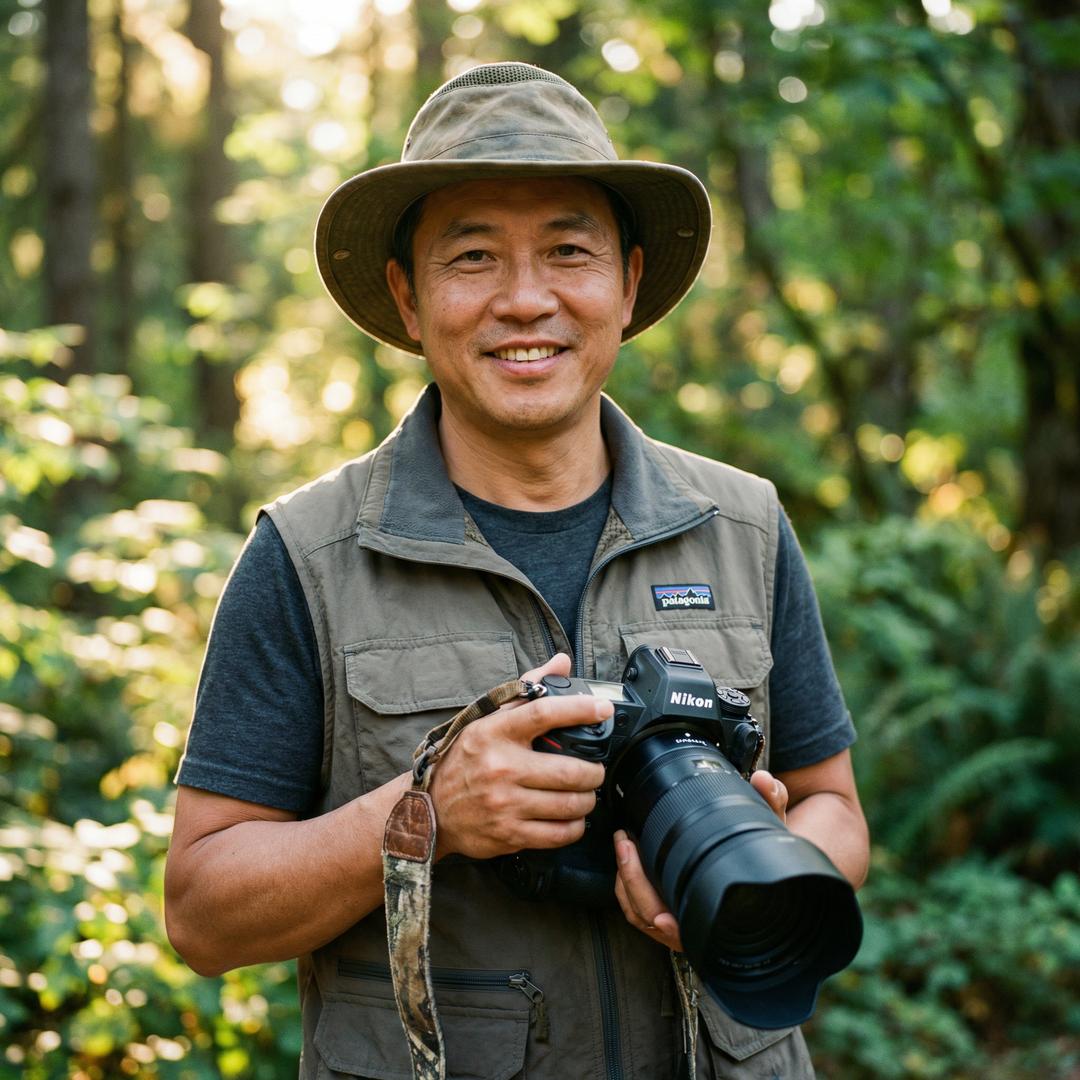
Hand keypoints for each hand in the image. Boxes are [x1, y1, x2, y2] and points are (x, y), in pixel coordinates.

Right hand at [430, 653, 608, 860]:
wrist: (430, 809)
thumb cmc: (465, 760)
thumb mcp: (488, 720)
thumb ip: (526, 690)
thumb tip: (561, 662)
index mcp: (495, 733)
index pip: (543, 713)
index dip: (579, 710)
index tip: (602, 709)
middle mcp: (500, 767)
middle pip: (568, 770)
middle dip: (594, 772)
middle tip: (596, 771)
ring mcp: (504, 804)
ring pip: (568, 804)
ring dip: (587, 800)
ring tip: (586, 794)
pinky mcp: (508, 833)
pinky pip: (558, 834)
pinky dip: (575, 826)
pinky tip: (573, 817)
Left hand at [614, 769, 789, 950]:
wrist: (769, 877)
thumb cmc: (767, 862)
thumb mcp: (774, 834)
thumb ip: (772, 804)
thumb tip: (764, 781)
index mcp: (724, 920)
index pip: (694, 934)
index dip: (675, 929)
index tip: (662, 918)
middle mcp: (699, 930)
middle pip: (654, 920)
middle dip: (633, 880)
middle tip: (626, 842)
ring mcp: (679, 926)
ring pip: (640, 916)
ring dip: (626, 882)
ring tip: (623, 843)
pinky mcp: (665, 914)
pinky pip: (637, 911)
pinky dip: (627, 888)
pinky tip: (627, 860)